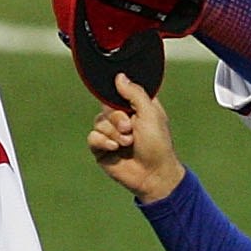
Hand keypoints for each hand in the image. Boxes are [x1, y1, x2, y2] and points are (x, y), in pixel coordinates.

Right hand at [87, 77, 186, 202]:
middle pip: (105, 107)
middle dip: (117, 118)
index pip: (118, 92)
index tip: (124, 104)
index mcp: (136, 108)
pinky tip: (115, 149)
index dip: (118, 96)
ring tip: (128, 143)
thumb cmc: (158, 144)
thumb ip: (135, 93)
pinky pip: (92, 137)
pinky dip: (103, 142)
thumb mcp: (150, 113)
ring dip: (113, 133)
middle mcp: (122, 119)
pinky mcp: (102, 149)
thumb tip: (120, 76)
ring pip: (98, 122)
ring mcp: (111, 134)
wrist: (153, 174)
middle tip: (130, 129)